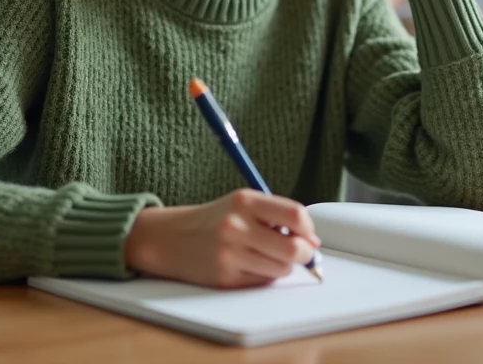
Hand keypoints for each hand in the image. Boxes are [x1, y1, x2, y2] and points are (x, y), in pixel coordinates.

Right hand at [124, 189, 320, 288]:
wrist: (171, 238)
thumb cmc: (214, 220)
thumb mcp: (242, 204)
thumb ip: (276, 215)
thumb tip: (312, 242)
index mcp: (245, 201)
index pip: (295, 215)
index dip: (309, 230)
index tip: (309, 236)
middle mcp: (236, 225)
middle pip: (293, 248)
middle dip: (305, 255)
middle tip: (301, 254)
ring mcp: (230, 253)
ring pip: (281, 269)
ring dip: (282, 266)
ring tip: (265, 256)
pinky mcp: (225, 277)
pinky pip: (262, 282)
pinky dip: (264, 276)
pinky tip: (248, 265)